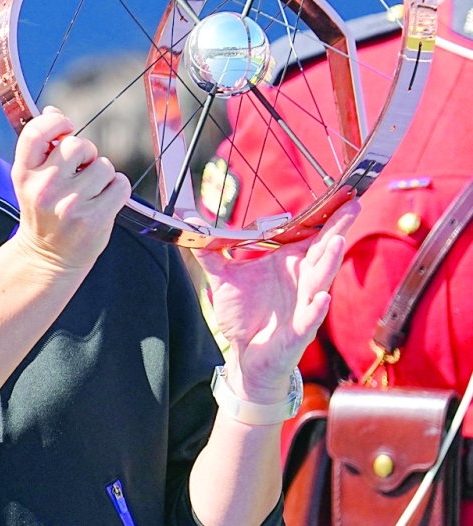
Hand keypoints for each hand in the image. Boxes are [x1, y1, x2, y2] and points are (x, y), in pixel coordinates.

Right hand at [9, 107, 130, 274]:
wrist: (47, 257)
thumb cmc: (43, 211)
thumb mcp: (32, 179)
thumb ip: (42, 146)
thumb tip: (54, 111)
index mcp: (23, 174)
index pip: (37, 132)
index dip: (57, 122)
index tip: (66, 128)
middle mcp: (43, 188)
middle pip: (78, 145)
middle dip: (86, 155)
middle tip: (80, 173)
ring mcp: (69, 205)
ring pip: (104, 166)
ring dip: (103, 175)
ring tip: (89, 193)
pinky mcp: (94, 219)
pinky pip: (120, 184)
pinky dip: (117, 190)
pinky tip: (103, 202)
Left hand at [192, 200, 358, 402]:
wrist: (244, 353)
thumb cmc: (244, 314)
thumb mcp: (224, 277)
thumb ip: (211, 251)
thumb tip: (192, 225)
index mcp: (289, 263)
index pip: (312, 235)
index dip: (328, 216)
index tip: (344, 194)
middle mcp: (302, 280)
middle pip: (324, 250)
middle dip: (338, 228)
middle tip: (354, 205)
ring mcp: (305, 304)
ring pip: (321, 279)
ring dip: (329, 261)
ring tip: (336, 241)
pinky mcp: (300, 330)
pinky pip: (310, 317)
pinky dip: (316, 307)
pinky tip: (322, 297)